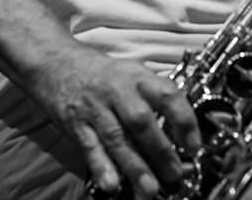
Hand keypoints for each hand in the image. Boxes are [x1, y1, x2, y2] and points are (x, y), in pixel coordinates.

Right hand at [30, 43, 200, 198]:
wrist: (57, 63)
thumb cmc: (103, 73)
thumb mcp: (132, 73)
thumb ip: (154, 96)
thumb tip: (182, 128)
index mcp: (137, 76)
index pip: (167, 94)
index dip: (184, 120)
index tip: (194, 145)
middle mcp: (118, 90)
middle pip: (141, 120)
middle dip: (160, 150)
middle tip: (174, 173)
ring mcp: (95, 108)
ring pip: (117, 138)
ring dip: (135, 166)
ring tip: (150, 188)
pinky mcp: (76, 124)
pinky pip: (90, 147)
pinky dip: (101, 166)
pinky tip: (112, 184)